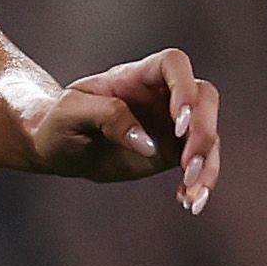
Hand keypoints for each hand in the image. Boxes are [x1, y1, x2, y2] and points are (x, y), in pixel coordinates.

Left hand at [30, 48, 222, 212]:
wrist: (56, 145)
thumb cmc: (59, 120)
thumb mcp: (69, 113)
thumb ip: (106, 117)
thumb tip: (147, 143)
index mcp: (136, 76)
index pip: (173, 64)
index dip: (183, 87)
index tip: (178, 121)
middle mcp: (161, 95)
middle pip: (204, 98)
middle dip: (203, 131)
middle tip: (188, 164)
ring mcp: (171, 124)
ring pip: (209, 134)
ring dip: (207, 164)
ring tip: (193, 192)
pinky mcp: (172, 151)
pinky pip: (200, 163)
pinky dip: (199, 183)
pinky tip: (189, 201)